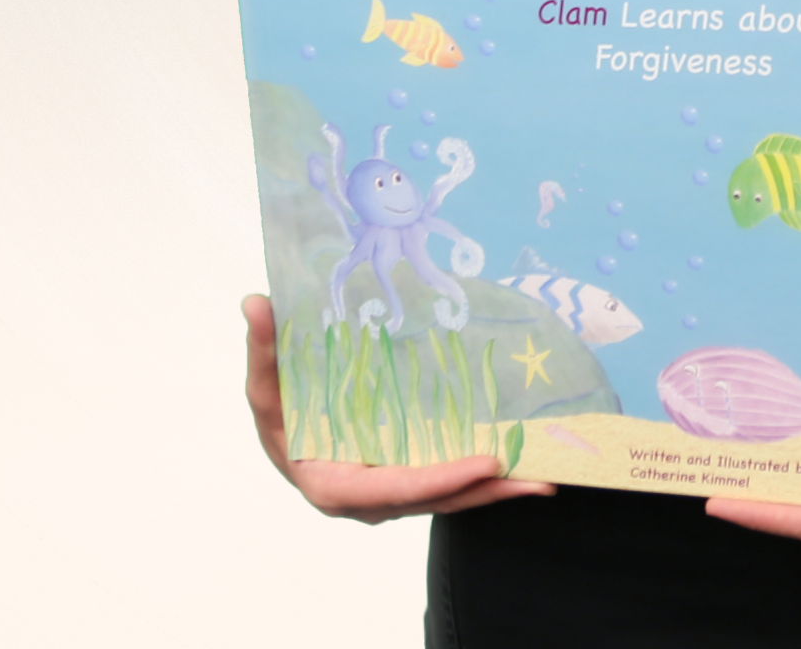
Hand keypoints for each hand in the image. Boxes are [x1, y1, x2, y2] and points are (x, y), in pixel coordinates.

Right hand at [242, 295, 554, 523]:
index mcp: (331, 484)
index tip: (481, 463)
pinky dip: (487, 479)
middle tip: (534, 475)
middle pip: (432, 499)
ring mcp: (393, 492)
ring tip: (545, 476)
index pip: (388, 489)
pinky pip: (452, 483)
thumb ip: (263, 349)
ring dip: (496, 489)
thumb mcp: (265, 385)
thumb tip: (256, 300)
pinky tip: (526, 464)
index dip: (435, 480)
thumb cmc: (278, 411)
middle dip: (483, 490)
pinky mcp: (411, 477)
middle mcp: (368, 498)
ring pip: (449, 497)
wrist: (288, 433)